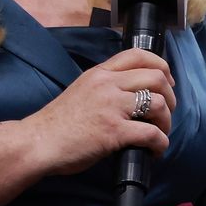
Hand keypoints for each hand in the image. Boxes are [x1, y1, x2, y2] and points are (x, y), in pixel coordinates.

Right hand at [20, 48, 176, 175]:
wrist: (35, 144)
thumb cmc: (56, 124)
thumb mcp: (81, 91)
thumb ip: (105, 87)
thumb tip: (132, 95)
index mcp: (99, 73)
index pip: (138, 55)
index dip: (161, 65)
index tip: (168, 81)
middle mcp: (108, 85)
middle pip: (157, 77)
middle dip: (170, 96)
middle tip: (167, 111)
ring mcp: (112, 107)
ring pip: (159, 104)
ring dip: (166, 122)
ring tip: (161, 133)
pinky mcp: (114, 131)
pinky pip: (151, 133)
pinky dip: (160, 143)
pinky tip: (155, 150)